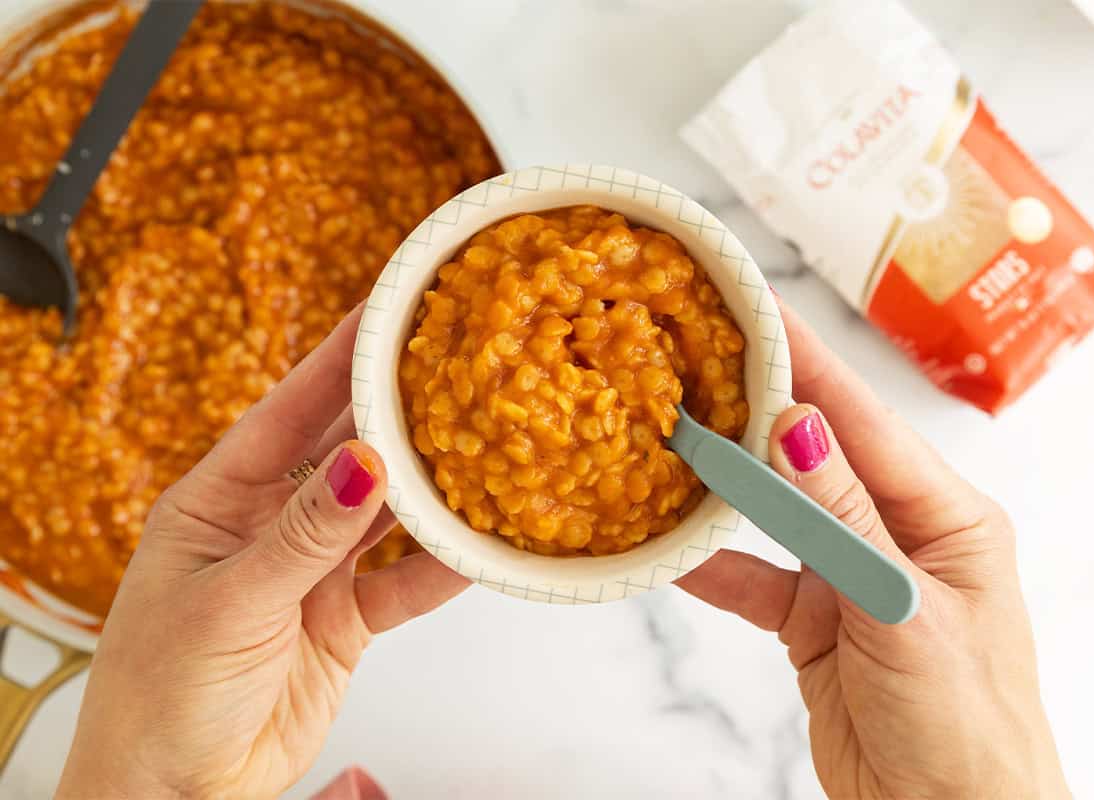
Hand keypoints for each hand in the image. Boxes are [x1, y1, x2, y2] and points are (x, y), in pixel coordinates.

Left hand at [55, 306, 468, 799]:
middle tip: (455, 367)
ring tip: (483, 447)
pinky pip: (404, 582)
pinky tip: (477, 545)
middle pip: (348, 451)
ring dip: (430, 488)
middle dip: (399, 412)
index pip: (289, 410)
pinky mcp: (345, 618)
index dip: (338, 357)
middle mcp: (271, 525)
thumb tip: (362, 464)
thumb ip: (303, 536)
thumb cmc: (159, 696)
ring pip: (386, 513)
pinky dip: (441, 567)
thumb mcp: (227, 603)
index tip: (385, 310)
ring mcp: (312, 571)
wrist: (173, 791)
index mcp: (220, 501)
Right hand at [679, 295, 1069, 798]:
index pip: (865, 421)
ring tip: (672, 433)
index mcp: (949, 517)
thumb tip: (797, 426)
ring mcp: (852, 576)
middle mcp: (899, 533)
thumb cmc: (967, 729)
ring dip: (729, 483)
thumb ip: (843, 521)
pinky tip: (668, 547)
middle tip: (695, 355)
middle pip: (817, 454)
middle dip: (758, 407)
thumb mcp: (903, 612)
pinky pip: (754, 578)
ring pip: (779, 510)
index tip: (756, 307)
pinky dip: (712, 565)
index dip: (807, 361)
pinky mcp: (814, 619)